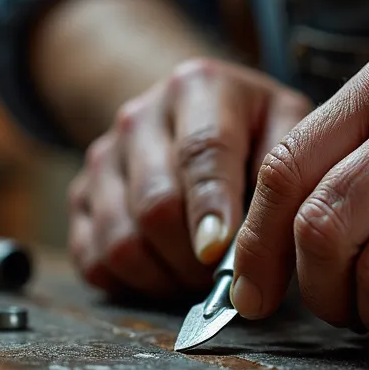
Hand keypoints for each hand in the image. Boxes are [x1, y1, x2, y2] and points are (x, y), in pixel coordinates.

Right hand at [68, 58, 313, 299]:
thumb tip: (272, 237)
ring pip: (120, 239)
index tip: (219, 251)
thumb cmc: (251, 127)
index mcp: (197, 87)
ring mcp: (103, 157)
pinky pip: (93, 258)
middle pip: (155, 205)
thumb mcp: (286, 122)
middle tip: (226, 275)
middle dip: (194, 258)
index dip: (209, 208)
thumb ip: (288, 169)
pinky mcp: (80, 195)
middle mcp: (139, 117)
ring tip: (198, 276)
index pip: (201, 152)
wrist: (191, 112)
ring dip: (164, 276)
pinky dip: (131, 282)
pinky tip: (165, 273)